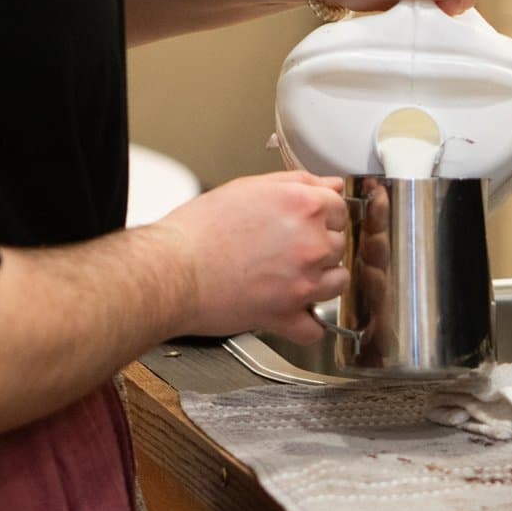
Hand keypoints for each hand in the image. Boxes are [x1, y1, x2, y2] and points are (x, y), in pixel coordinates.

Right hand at [155, 172, 349, 343]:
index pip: (340, 208)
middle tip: (287, 249)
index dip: (323, 215)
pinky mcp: (287, 315)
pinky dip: (306, 324)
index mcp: (303, 205)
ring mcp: (303, 281)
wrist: (170, 270)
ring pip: (338, 283)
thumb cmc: (198, 231)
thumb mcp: (247, 189)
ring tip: (291, 277)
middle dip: (319, 247)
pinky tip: (295, 313)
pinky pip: (315, 327)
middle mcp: (310, 242)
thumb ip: (296, 183)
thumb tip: (328, 184)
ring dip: (320, 281)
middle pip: (339, 245)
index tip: (309, 223)